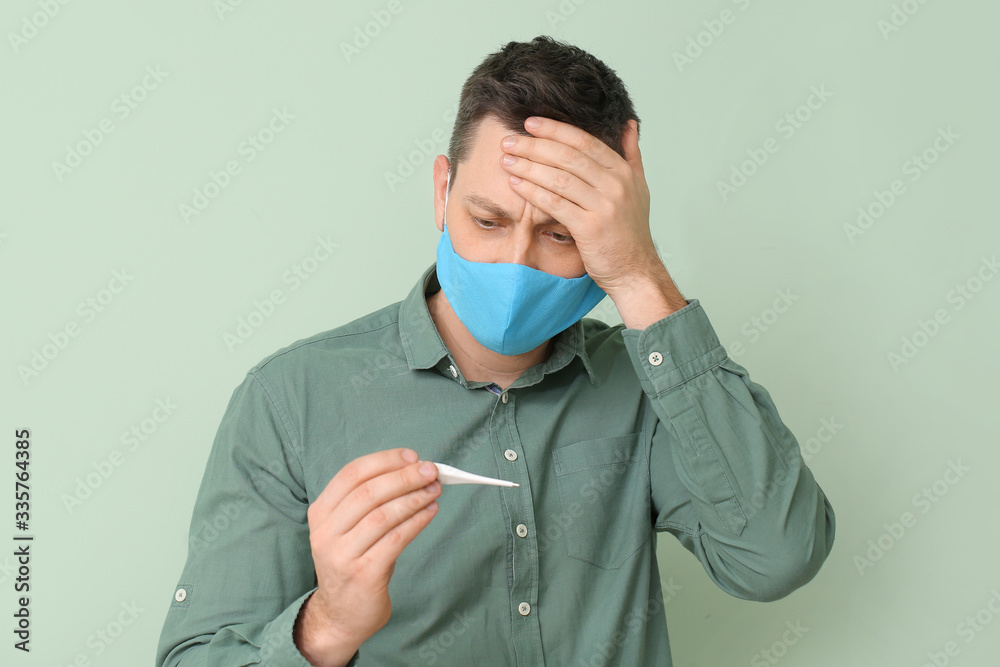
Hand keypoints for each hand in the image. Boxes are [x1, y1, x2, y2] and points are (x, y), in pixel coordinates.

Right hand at [296, 448, 440, 663]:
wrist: (340, 615)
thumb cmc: (353, 562)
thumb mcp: (348, 528)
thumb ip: (371, 501)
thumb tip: (413, 470)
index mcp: (321, 513)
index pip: (351, 474)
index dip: (384, 461)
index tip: (411, 456)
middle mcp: (326, 532)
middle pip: (368, 493)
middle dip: (404, 477)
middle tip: (431, 471)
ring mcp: (342, 555)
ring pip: (383, 515)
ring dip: (414, 498)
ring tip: (435, 490)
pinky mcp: (363, 574)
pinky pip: (395, 540)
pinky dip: (416, 522)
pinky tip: (430, 512)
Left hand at [498, 116, 660, 297]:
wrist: (635, 271)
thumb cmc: (630, 232)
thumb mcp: (639, 188)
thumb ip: (631, 155)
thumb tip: (628, 123)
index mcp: (624, 172)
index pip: (585, 142)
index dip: (556, 130)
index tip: (531, 123)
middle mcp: (616, 186)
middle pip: (568, 156)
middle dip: (535, 145)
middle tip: (510, 140)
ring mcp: (604, 207)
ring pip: (559, 178)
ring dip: (529, 167)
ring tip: (507, 160)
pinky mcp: (589, 228)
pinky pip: (555, 204)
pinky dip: (533, 192)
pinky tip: (515, 184)